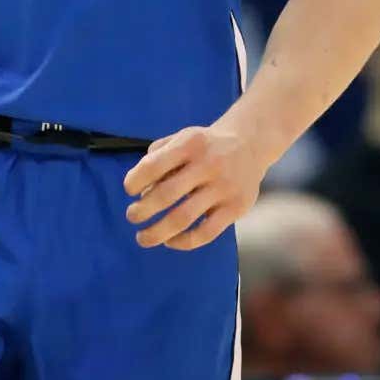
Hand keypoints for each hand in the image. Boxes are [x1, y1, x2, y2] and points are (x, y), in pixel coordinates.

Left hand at [123, 124, 267, 251]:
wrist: (250, 144)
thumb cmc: (205, 145)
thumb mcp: (182, 138)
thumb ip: (158, 157)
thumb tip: (140, 191)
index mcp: (191, 144)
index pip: (154, 165)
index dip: (135, 181)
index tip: (129, 190)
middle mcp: (209, 164)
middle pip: (166, 195)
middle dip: (142, 210)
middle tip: (132, 216)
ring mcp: (224, 188)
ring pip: (183, 218)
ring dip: (157, 232)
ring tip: (142, 238)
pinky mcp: (236, 208)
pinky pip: (206, 233)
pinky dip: (183, 242)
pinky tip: (170, 241)